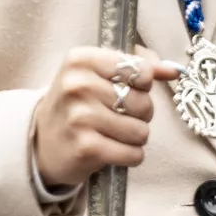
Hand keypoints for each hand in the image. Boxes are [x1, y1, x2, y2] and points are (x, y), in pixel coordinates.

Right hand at [31, 46, 178, 192]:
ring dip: (134, 137)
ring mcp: (80, 117)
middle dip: (140, 114)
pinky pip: (134, 154)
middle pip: (143, 102)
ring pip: (141, 131)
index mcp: (81, 59)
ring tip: (113, 134)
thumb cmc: (78, 104)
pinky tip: (111, 150)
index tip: (126, 89)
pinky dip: (130, 156)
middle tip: (118, 116)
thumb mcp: (97, 74)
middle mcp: (78, 85)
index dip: (143, 85)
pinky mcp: (87, 148)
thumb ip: (137, 64)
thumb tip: (173, 69)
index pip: (140, 70)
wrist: (42, 142)